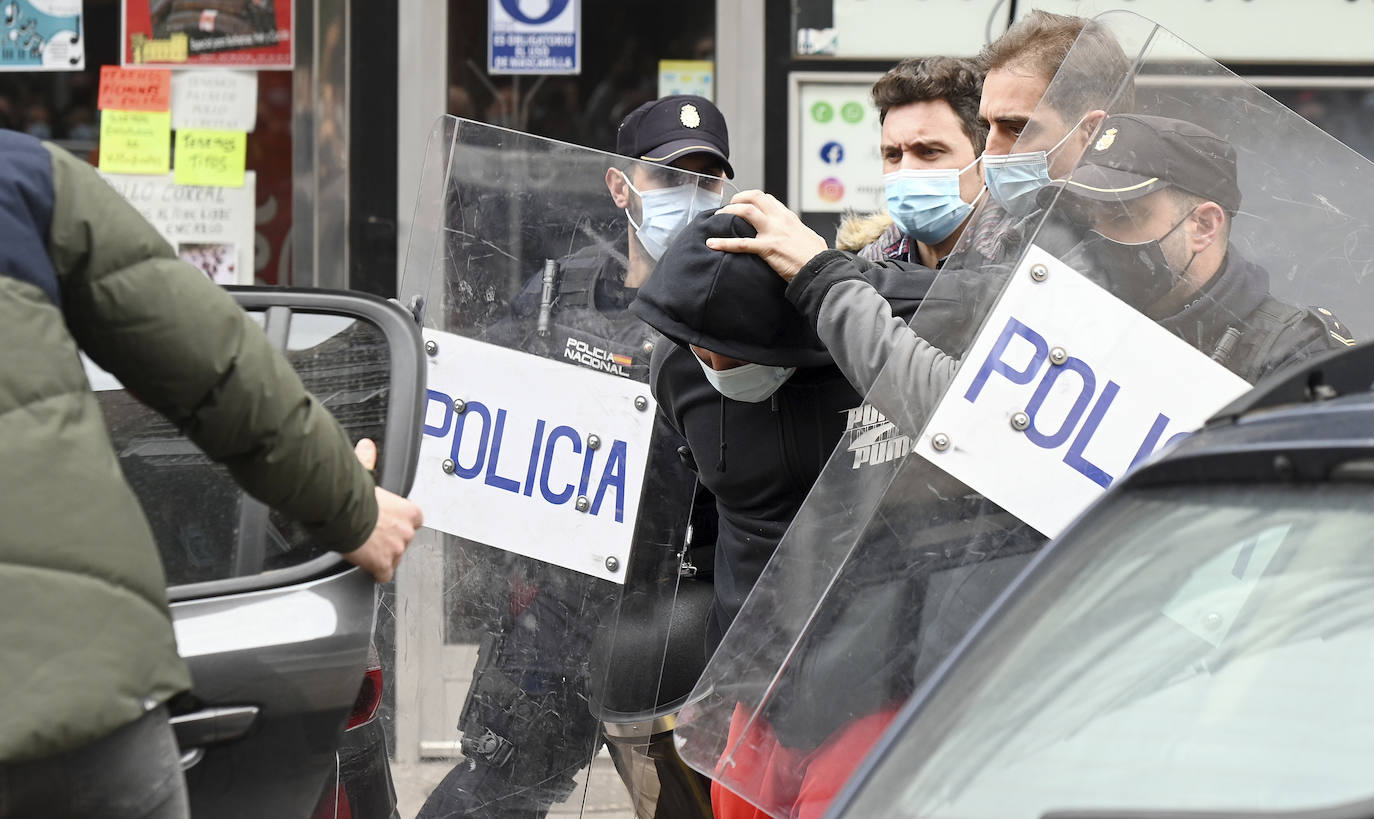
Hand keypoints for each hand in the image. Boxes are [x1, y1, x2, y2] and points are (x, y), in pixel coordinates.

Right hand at [342, 438, 423, 583]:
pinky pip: (383, 575)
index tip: (386, 522)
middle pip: (403, 541)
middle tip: (372, 535)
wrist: (342, 513)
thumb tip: (366, 447)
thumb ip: (369, 462)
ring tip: (365, 547)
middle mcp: (407, 531)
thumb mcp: (366, 477)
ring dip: (381, 556)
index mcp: (409, 511)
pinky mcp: (384, 565)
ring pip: (393, 558)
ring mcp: (397, 550)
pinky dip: (375, 572)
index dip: (399, 523)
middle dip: (389, 540)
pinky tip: (366, 565)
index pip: (413, 521)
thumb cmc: (353, 495)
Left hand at [705, 190, 828, 281]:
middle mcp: (779, 220)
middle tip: (728, 206)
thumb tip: (802, 237)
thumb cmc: (817, 258)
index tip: (744, 204)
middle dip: (738, 198)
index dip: (753, 199)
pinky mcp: (767, 247)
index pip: (768, 200)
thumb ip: (801, 234)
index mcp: (789, 218)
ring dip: (729, 211)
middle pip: (755, 197)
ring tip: (717, 216)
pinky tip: (712, 243)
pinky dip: (723, 243)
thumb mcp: (811, 238)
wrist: (819, 269)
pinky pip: (740, 243)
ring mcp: (773, 232)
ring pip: (746, 211)